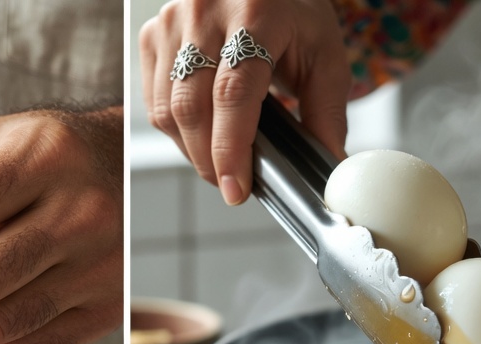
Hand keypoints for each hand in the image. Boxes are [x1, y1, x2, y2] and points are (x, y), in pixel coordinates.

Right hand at [139, 0, 350, 203]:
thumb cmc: (292, 17)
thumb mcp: (324, 56)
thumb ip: (326, 112)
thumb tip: (328, 167)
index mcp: (256, 10)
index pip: (233, 92)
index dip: (231, 148)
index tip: (237, 188)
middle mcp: (205, 11)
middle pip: (193, 106)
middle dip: (210, 160)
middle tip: (234, 184)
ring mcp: (172, 22)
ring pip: (168, 110)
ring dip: (193, 150)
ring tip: (222, 159)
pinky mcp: (152, 37)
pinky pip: (155, 103)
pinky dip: (178, 132)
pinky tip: (203, 134)